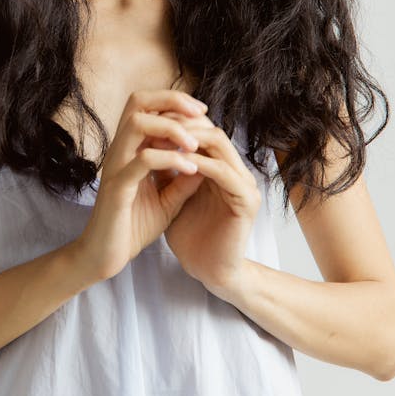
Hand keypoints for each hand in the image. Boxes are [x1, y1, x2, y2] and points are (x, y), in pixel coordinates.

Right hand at [73, 89, 211, 281]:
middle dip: (172, 100)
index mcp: (130, 149)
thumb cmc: (133, 226)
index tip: (201, 113)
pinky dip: (171, 160)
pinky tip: (192, 171)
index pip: (146, 105)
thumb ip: (185, 178)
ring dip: (172, 129)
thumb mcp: (168, 198)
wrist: (106, 256)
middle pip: (138, 101)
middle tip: (199, 114)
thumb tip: (209, 159)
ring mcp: (116, 166)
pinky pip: (143, 161)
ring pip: (138, 123)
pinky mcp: (117, 187)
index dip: (174, 101)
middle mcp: (120, 151)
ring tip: (196, 145)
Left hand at [146, 111, 262, 293]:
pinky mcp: (247, 200)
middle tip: (154, 125)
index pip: (202, 131)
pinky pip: (223, 172)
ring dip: (189, 139)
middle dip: (182, 125)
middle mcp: (236, 171)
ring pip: (220, 144)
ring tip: (162, 140)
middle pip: (212, 130)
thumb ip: (168, 172)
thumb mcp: (172, 196)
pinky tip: (178, 164)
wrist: (208, 271)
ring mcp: (245, 184)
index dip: (176, 123)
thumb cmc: (191, 237)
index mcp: (221, 167)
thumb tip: (147, 144)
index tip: (148, 124)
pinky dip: (200, 164)